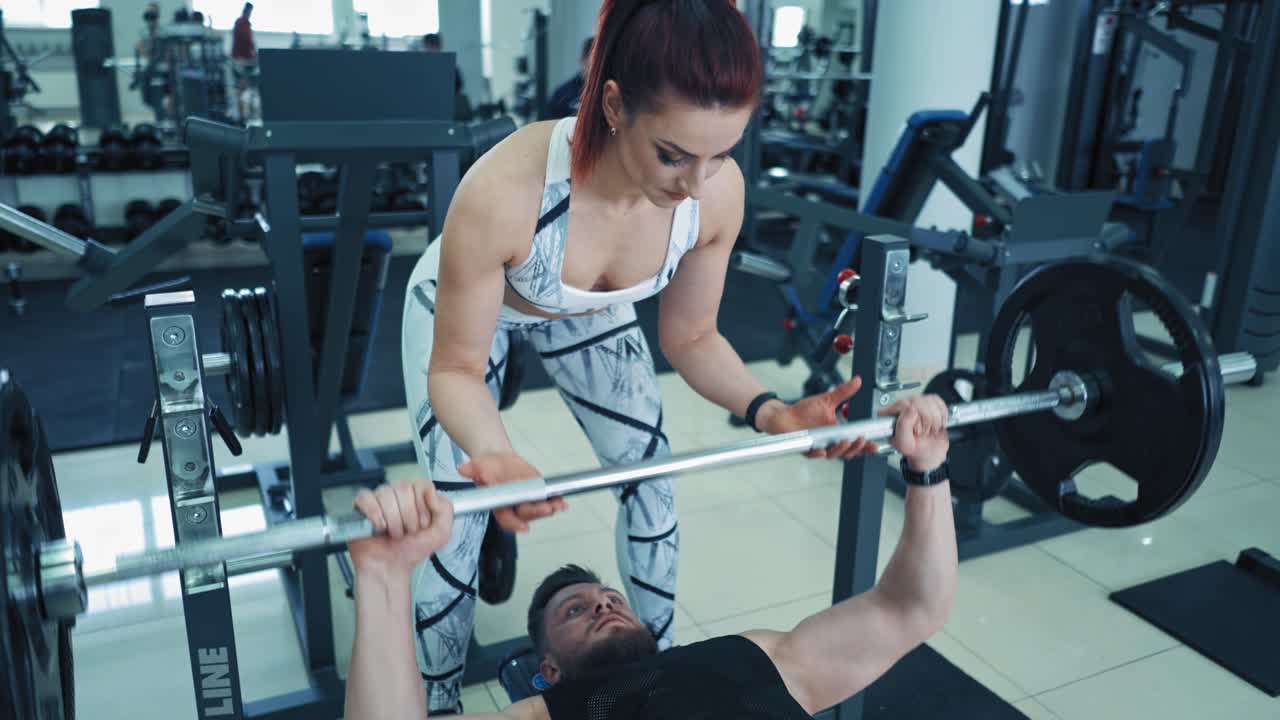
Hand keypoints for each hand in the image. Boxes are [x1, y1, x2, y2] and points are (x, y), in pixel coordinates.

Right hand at [348, 479, 453, 577]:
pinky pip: (366, 498)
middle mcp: (397, 494)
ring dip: (394, 520)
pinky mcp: (361, 507)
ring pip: (386, 493)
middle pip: (404, 488)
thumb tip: (432, 494)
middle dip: (409, 516)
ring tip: (395, 533)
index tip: (423, 522)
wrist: (391, 567)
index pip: (421, 484)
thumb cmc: (412, 549)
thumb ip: (446, 510)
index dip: (423, 505)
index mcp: (416, 496)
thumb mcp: (441, 533)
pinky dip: (374, 514)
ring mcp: (379, 499)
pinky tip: (379, 527)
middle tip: (408, 531)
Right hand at [458, 452, 567, 532]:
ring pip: (539, 510)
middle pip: (527, 515)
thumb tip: (463, 469)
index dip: (515, 525)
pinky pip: (547, 499)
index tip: (524, 527)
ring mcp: (527, 501)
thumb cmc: (487, 467)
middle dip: (537, 513)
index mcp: (499, 505)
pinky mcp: (537, 492)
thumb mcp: (477, 466)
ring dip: (550, 509)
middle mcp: (514, 507)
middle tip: (546, 508)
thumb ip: (471, 470)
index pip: (507, 519)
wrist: (497, 459)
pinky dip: (556, 501)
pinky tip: (562, 500)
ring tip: (559, 505)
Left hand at [759, 376, 879, 459]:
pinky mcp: (805, 448)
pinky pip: (813, 455)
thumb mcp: (827, 399)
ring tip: (845, 441)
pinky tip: (823, 451)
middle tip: (860, 440)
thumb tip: (857, 380)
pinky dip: (818, 454)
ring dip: (840, 450)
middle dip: (856, 448)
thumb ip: (843, 392)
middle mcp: (830, 442)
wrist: (784, 415)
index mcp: (838, 433)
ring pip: (833, 454)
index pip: (855, 442)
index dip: (866, 446)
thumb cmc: (804, 411)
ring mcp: (818, 446)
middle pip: (848, 452)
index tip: (875, 444)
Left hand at [879, 394, 949, 471]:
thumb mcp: (904, 443)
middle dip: (926, 419)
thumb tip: (910, 408)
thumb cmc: (915, 449)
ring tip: (929, 429)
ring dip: (934, 418)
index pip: (902, 404)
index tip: (916, 430)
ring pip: (929, 400)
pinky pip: (937, 401)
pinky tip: (937, 423)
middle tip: (923, 431)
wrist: (929, 453)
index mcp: (891, 415)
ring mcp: (916, 403)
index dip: (912, 417)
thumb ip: (903, 425)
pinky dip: (941, 414)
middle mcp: (902, 407)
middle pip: (917, 400)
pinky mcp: (928, 403)